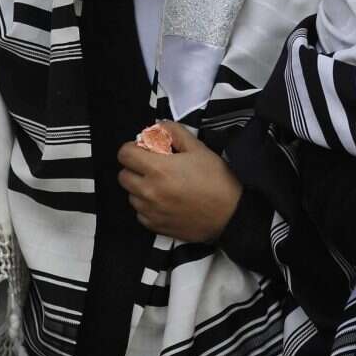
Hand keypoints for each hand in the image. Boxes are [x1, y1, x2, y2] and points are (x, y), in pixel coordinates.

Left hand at [116, 123, 241, 243]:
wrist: (231, 214)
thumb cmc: (217, 180)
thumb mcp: (198, 148)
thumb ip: (174, 132)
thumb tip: (157, 128)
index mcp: (157, 169)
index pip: (124, 154)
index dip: (134, 148)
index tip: (146, 150)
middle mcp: (149, 192)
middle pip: (123, 175)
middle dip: (135, 168)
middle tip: (154, 167)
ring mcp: (151, 211)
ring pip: (131, 196)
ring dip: (141, 189)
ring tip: (162, 186)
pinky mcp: (156, 227)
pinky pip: (140, 214)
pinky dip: (148, 207)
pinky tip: (166, 202)